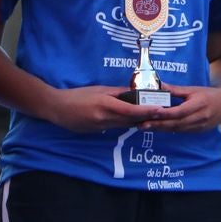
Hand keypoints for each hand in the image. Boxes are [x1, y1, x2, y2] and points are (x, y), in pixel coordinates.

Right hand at [44, 85, 161, 132]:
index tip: (160, 109)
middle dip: (147, 117)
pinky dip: (125, 124)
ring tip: (153, 117)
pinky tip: (134, 121)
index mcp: (104, 104)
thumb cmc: (78, 95)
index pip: (130, 109)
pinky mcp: (98, 132)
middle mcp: (104, 118)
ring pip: (125, 125)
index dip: (146, 110)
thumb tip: (134, 93)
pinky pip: (116, 128)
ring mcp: (101, 127)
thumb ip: (117, 92)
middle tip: (163, 113)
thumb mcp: (98, 90)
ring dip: (138, 122)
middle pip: (130, 120)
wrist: (57, 108)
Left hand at [140, 84, 220, 132]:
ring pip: (177, 129)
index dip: (165, 113)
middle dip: (158, 124)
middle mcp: (200, 117)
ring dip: (161, 129)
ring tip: (145, 127)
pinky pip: (181, 131)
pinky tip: (157, 128)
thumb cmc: (208, 94)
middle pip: (176, 123)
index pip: (179, 111)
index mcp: (199, 104)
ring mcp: (199, 126)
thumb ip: (174, 89)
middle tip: (142, 124)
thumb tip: (158, 85)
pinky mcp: (198, 131)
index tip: (151, 112)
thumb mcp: (192, 89)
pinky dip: (169, 130)